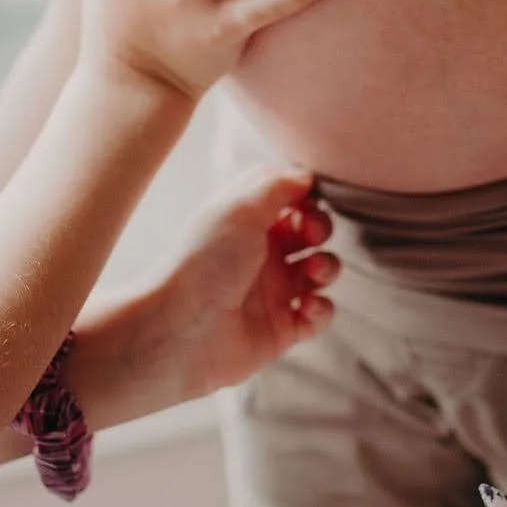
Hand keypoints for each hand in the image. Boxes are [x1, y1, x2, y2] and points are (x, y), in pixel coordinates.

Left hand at [143, 168, 337, 395]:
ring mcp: (272, 293)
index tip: (308, 200)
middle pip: (309, 233)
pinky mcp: (281, 329)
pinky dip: (322, 309)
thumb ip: (277, 185)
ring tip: (313, 271)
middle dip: (320, 228)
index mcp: (245, 223)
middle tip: (310, 235)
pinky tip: (306, 305)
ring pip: (319, 272)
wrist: (179, 329)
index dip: (305, 198)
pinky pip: (318, 315)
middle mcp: (260, 255)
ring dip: (328, 266)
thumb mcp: (239, 207)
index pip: (288, 201)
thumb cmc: (203, 262)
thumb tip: (306, 177)